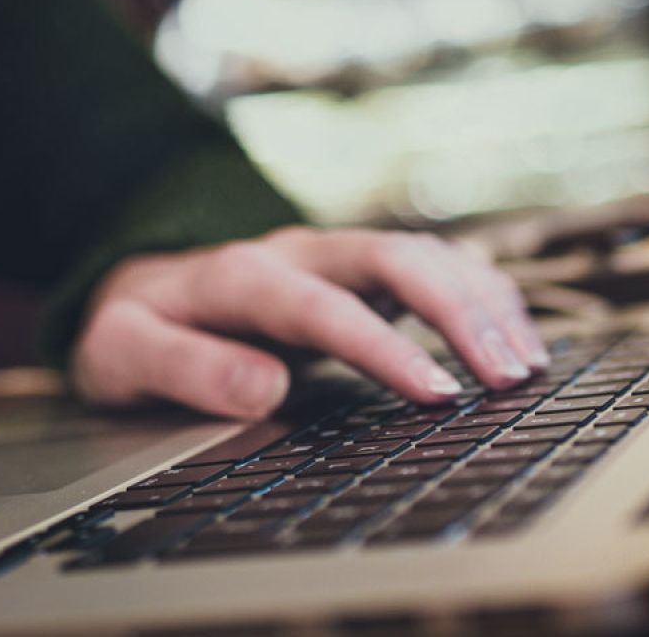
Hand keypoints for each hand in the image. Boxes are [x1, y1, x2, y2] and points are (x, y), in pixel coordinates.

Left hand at [71, 227, 546, 418]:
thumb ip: (183, 369)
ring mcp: (333, 257)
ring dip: (481, 304)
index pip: (322, 307)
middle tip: (507, 378)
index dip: (382, 347)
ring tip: (525, 368)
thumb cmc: (131, 332)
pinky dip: (481, 297)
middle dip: (457, 313)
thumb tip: (262, 389)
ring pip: (424, 254)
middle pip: (393, 259)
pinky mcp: (358, 272)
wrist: (134, 294)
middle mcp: (296, 254)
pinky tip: (517, 340)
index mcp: (239, 277)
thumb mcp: (122, 356)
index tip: (435, 394)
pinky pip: (433, 266)